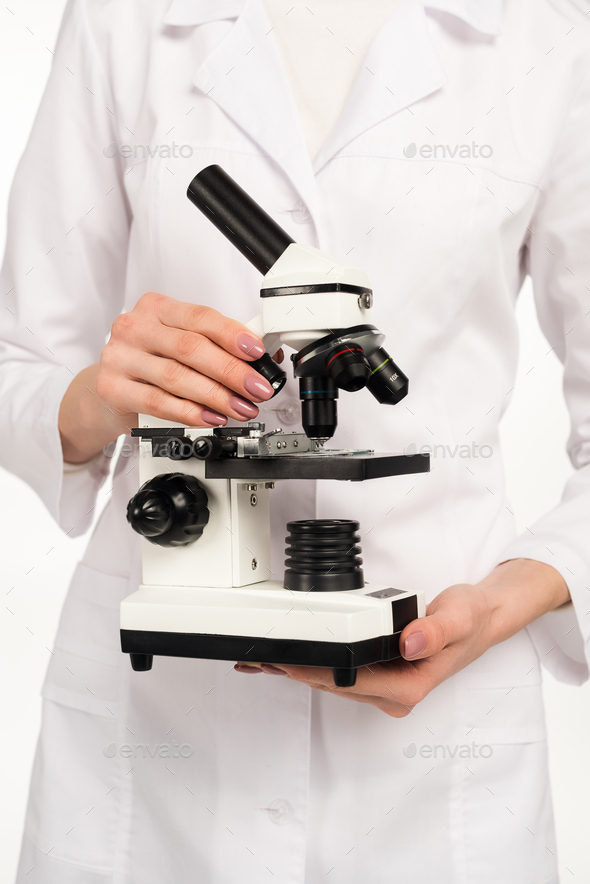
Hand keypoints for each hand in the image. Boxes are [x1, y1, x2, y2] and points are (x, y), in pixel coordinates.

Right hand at [59, 292, 280, 461]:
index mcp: (156, 308)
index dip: (232, 335)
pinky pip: (158, 402)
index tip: (257, 352)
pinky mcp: (113, 387)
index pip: (200, 317)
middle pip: (191, 348)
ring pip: (176, 377)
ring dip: (216, 396)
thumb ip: (215, 345)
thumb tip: (259, 357)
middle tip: (256, 389)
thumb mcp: (178, 344)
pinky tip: (211, 417)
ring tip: (240, 408)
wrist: (106, 389)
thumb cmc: (148, 362)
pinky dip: (190, 412)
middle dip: (231, 372)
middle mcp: (135, 328)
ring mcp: (119, 357)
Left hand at [235, 559, 569, 716]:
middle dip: (293, 672)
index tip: (282, 659)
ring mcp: (386, 686)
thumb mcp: (458, 616)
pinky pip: (340, 674)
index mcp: (409, 686)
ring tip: (261, 660)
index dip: (311, 670)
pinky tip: (290, 660)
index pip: (349, 681)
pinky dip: (313, 666)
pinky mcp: (381, 675)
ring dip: (297, 671)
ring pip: (332, 683)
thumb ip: (436, 629)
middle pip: (333, 686)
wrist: (482, 618)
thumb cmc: (471, 619)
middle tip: (256, 658)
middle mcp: (394, 692)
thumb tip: (410, 640)